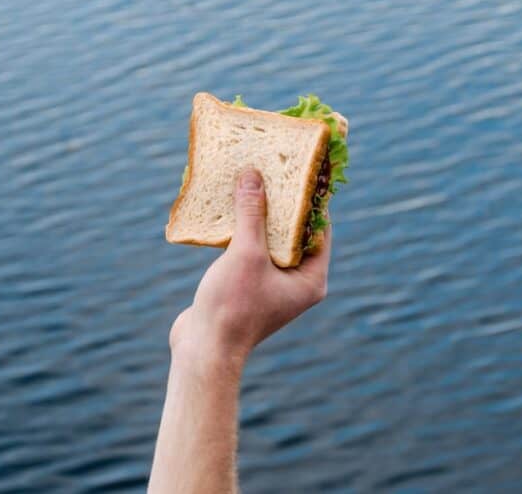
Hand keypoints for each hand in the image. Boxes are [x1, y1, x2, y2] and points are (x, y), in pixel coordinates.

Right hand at [169, 169, 331, 366]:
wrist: (202, 350)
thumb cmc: (232, 307)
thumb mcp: (245, 254)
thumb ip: (252, 214)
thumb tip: (254, 175)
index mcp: (310, 279)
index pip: (319, 230)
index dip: (311, 200)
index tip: (300, 172)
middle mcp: (296, 283)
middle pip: (294, 233)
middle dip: (280, 204)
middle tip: (271, 172)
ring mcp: (272, 285)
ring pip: (269, 241)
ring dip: (259, 216)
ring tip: (249, 184)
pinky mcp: (248, 286)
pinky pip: (251, 250)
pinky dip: (243, 231)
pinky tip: (229, 210)